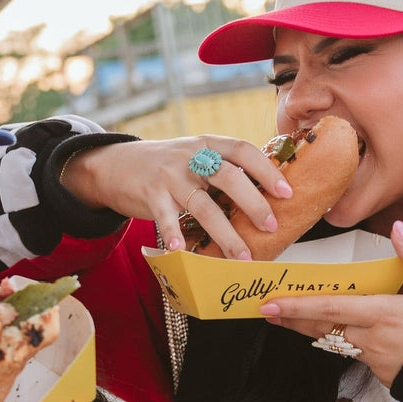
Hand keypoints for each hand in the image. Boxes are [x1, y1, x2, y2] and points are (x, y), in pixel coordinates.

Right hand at [63, 136, 292, 259]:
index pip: (243, 150)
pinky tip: (184, 251)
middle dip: (254, 204)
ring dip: (225, 234)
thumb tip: (265, 195)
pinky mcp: (150, 194)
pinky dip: (175, 234)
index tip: (286, 192)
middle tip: (271, 226)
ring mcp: (170, 175)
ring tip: (242, 257)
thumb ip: (222, 168)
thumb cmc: (166, 166)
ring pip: (204, 205)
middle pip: (229, 178)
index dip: (267, 170)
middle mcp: (191, 156)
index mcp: (208, 144)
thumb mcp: (195, 156)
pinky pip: (166, 217)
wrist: (115, 164)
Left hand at [259, 221, 402, 386]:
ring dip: (311, 331)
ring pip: (335, 342)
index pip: (332, 309)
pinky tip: (332, 333)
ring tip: (288, 320)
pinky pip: (354, 353)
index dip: (298, 308)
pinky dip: (340, 341)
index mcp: (386, 314)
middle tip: (267, 311)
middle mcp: (374, 339)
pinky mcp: (381, 373)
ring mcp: (375, 360)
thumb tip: (400, 228)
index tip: (271, 305)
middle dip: (293, 320)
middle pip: (323, 328)